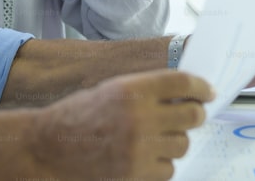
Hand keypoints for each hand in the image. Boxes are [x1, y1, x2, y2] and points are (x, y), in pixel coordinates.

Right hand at [33, 69, 213, 180]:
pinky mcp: (136, 173)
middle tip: (189, 117)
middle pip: (191, 116)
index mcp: (131, 89)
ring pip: (182, 144)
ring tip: (156, 139)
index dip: (201, 87)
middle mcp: (138, 116)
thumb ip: (145, 91)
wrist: (47, 147)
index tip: (207, 92)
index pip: (182, 83)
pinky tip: (146, 158)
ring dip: (175, 141)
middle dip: (194, 115)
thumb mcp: (111, 90)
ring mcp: (139, 148)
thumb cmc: (77, 116)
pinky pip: (168, 169)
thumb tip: (184, 96)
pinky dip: (162, 164)